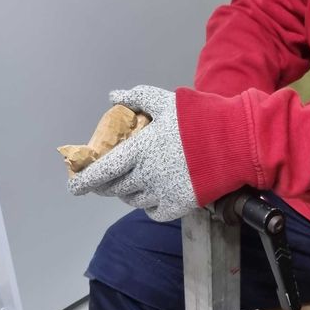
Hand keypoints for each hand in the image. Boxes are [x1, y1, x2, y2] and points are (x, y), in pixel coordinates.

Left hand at [68, 86, 197, 221]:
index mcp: (139, 150)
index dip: (83, 181)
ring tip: (132, 186)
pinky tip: (152, 198)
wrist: (235, 143)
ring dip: (128, 194)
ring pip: (134, 200)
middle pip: (116, 188)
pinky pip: (154, 212)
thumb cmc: (200, 119)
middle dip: (106, 186)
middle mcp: (146, 175)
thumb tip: (114, 96)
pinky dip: (149, 207)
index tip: (73, 187)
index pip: (102, 171)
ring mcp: (162, 193)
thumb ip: (137, 98)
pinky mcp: (179, 205)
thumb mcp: (167, 102)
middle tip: (105, 182)